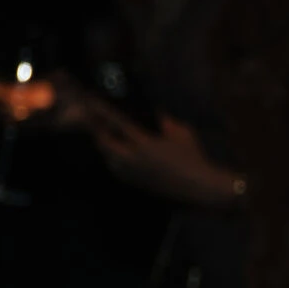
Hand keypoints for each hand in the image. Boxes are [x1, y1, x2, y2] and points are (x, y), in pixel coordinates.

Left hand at [88, 109, 245, 208]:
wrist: (197, 186)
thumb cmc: (192, 156)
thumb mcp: (182, 133)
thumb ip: (165, 120)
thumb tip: (153, 110)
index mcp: (144, 143)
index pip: (117, 122)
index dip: (102, 111)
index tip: (92, 101)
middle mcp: (133, 158)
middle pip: (103, 142)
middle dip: (97, 131)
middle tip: (96, 121)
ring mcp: (131, 172)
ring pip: (107, 156)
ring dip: (105, 145)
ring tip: (107, 135)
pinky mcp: (133, 183)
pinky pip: (115, 168)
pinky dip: (112, 158)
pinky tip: (118, 153)